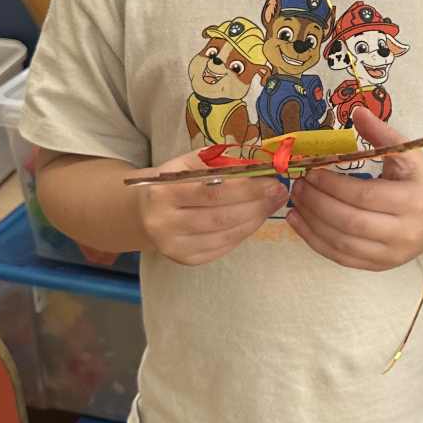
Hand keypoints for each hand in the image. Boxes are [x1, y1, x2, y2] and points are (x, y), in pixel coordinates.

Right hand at [125, 149, 285, 265]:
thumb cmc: (172, 181)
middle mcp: (164, 223)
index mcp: (163, 192)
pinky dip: (243, 233)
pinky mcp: (184, 259)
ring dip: (254, 219)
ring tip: (271, 204)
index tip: (273, 181)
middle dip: (256, 205)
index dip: (247, 188)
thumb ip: (219, 162)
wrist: (142, 212)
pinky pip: (222, 247)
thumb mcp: (187, 163)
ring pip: (224, 235)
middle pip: (220, 216)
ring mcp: (173, 246)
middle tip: (279, 193)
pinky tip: (254, 219)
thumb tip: (260, 165)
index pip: (212, 191)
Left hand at [286, 109, 422, 270]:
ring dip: (311, 222)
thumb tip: (357, 112)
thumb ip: (382, 133)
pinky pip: (341, 258)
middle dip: (317, 203)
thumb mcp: (409, 153)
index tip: (312, 171)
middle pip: (351, 222)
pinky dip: (315, 241)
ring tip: (296, 201)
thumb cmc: (420, 180)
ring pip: (342, 243)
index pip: (365, 195)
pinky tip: (299, 222)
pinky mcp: (380, 267)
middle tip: (298, 186)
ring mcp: (393, 255)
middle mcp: (407, 233)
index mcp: (416, 201)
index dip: (333, 185)